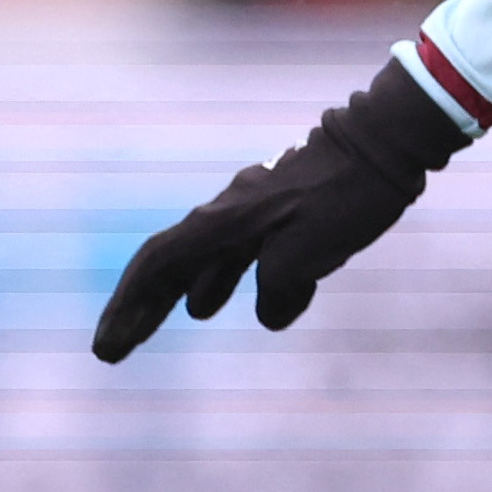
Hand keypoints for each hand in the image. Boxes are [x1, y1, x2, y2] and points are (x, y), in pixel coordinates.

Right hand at [90, 54, 470, 359]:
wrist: (384, 143)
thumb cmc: (346, 197)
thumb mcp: (308, 253)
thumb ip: (277, 288)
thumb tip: (268, 314)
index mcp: (223, 222)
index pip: (159, 266)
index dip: (129, 308)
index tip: (107, 348)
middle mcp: (229, 213)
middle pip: (173, 264)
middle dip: (143, 307)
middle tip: (116, 349)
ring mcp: (257, 210)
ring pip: (212, 256)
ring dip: (191, 290)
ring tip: (178, 318)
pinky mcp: (288, 211)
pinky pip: (252, 251)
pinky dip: (241, 278)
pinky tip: (255, 303)